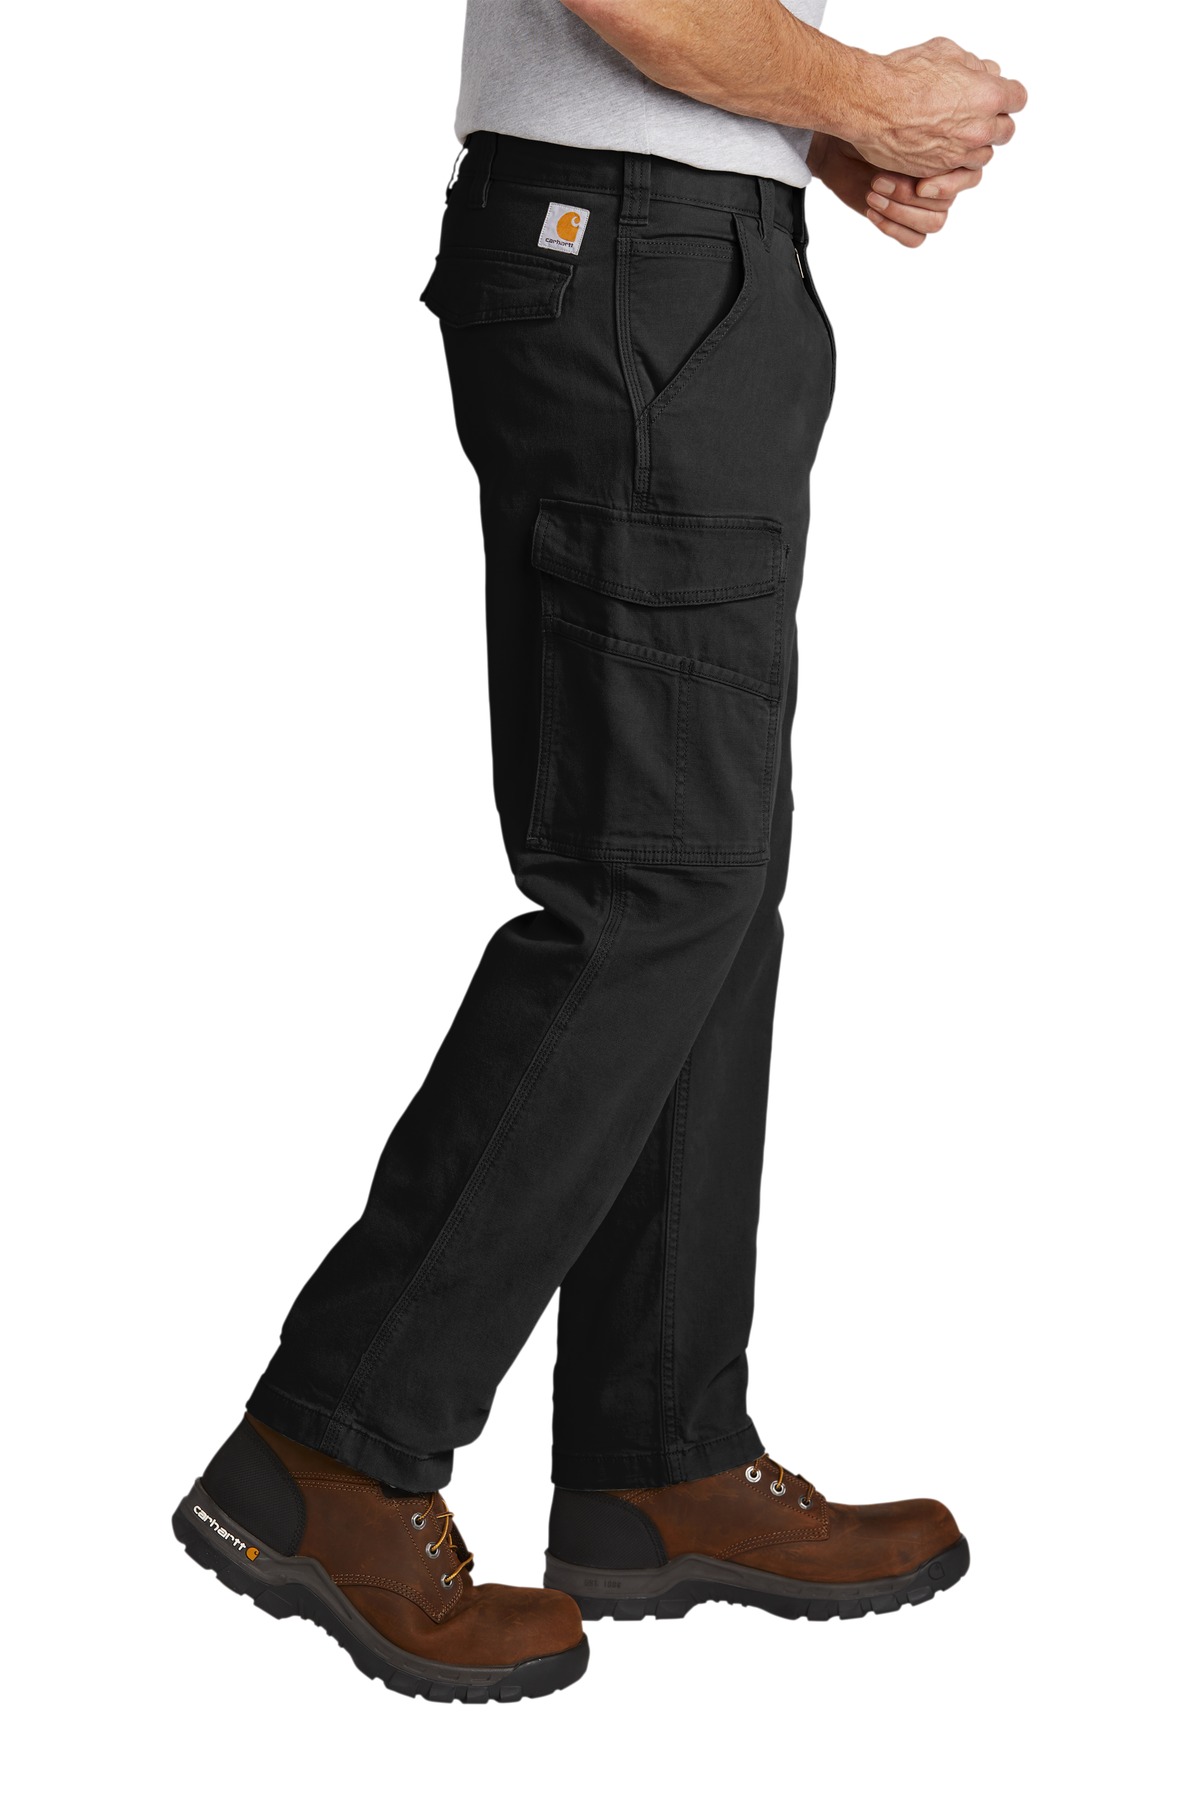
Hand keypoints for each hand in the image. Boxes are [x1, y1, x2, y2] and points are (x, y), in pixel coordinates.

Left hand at [808, 133, 979, 248]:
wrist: (841, 148)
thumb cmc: (869, 126)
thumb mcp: (894, 123)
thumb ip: (921, 130)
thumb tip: (946, 126)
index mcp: (949, 156)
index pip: (971, 177)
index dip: (948, 185)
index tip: (920, 185)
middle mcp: (942, 181)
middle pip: (945, 204)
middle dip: (907, 195)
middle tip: (876, 181)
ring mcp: (925, 205)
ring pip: (933, 223)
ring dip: (900, 213)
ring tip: (872, 196)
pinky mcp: (906, 223)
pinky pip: (915, 239)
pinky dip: (893, 229)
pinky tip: (872, 211)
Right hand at [848, 37, 1026, 177]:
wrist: (870, 105)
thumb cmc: (902, 77)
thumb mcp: (944, 52)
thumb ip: (971, 65)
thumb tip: (984, 71)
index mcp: (988, 96)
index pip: (1017, 98)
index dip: (1008, 95)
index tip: (1000, 95)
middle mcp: (978, 130)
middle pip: (1005, 131)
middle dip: (994, 122)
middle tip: (977, 115)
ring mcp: (958, 155)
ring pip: (982, 156)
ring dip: (974, 145)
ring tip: (955, 134)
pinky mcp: (937, 172)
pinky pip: (955, 172)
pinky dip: (951, 163)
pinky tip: (937, 147)